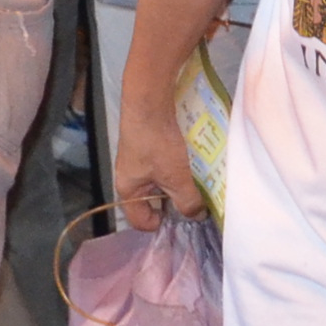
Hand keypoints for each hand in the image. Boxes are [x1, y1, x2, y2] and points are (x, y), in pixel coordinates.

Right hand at [110, 91, 201, 225]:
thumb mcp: (175, 177)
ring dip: (179, 182)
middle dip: (175, 201)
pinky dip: (178, 166)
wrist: (150, 102)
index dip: (161, 223)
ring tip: (198, 179)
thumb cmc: (156, 143)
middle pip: (153, 200)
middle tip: (196, 198)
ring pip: (162, 181)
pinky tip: (193, 160)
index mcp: (128, 189)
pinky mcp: (149, 145)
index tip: (182, 216)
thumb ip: (188, 200)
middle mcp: (130, 176)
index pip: (140, 220)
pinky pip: (165, 164)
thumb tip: (198, 215)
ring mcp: (139, 160)